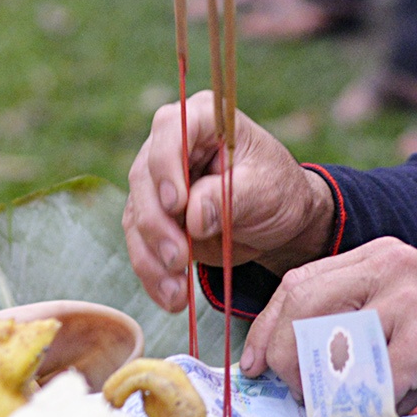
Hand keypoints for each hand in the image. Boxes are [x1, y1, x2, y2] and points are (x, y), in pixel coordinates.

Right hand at [123, 90, 337, 312]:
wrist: (278, 222)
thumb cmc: (278, 192)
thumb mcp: (266, 190)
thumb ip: (230, 198)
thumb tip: (193, 216)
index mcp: (204, 118)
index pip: (172, 130)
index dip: (167, 166)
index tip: (177, 205)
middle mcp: (171, 144)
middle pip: (145, 178)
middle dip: (158, 224)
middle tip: (179, 259)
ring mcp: (157, 181)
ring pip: (137, 216)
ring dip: (152, 258)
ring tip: (177, 293)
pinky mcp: (153, 216)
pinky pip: (142, 244)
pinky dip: (154, 273)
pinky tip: (171, 298)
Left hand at [238, 237, 416, 416]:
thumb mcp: (401, 310)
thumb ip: (350, 319)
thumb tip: (281, 359)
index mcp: (379, 256)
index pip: (298, 283)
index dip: (267, 329)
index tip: (255, 366)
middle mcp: (391, 267)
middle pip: (302, 307)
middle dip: (283, 359)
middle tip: (294, 395)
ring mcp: (410, 301)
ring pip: (330, 350)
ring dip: (325, 393)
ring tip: (343, 410)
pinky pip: (370, 387)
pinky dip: (368, 413)